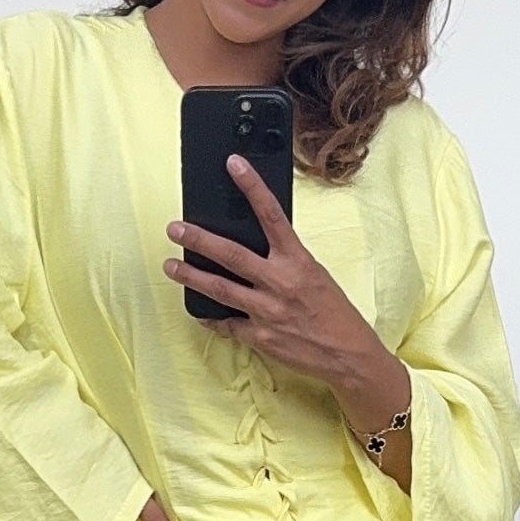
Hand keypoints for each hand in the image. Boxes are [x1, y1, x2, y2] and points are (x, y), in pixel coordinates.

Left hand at [165, 160, 410, 453]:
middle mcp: (279, 283)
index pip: (271, 215)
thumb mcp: (315, 275)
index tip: (234, 164)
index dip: (252, 187)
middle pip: (230, 254)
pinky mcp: (259, 337)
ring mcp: (267, 311)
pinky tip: (198, 311)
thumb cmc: (335, 313)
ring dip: (191, 276)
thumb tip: (255, 245)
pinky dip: (211, 318)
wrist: (348, 356)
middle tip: (175, 228)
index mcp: (298, 261)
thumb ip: (286, 260)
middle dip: (198, 239)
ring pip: (219, 289)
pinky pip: (227, 324)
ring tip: (171, 266)